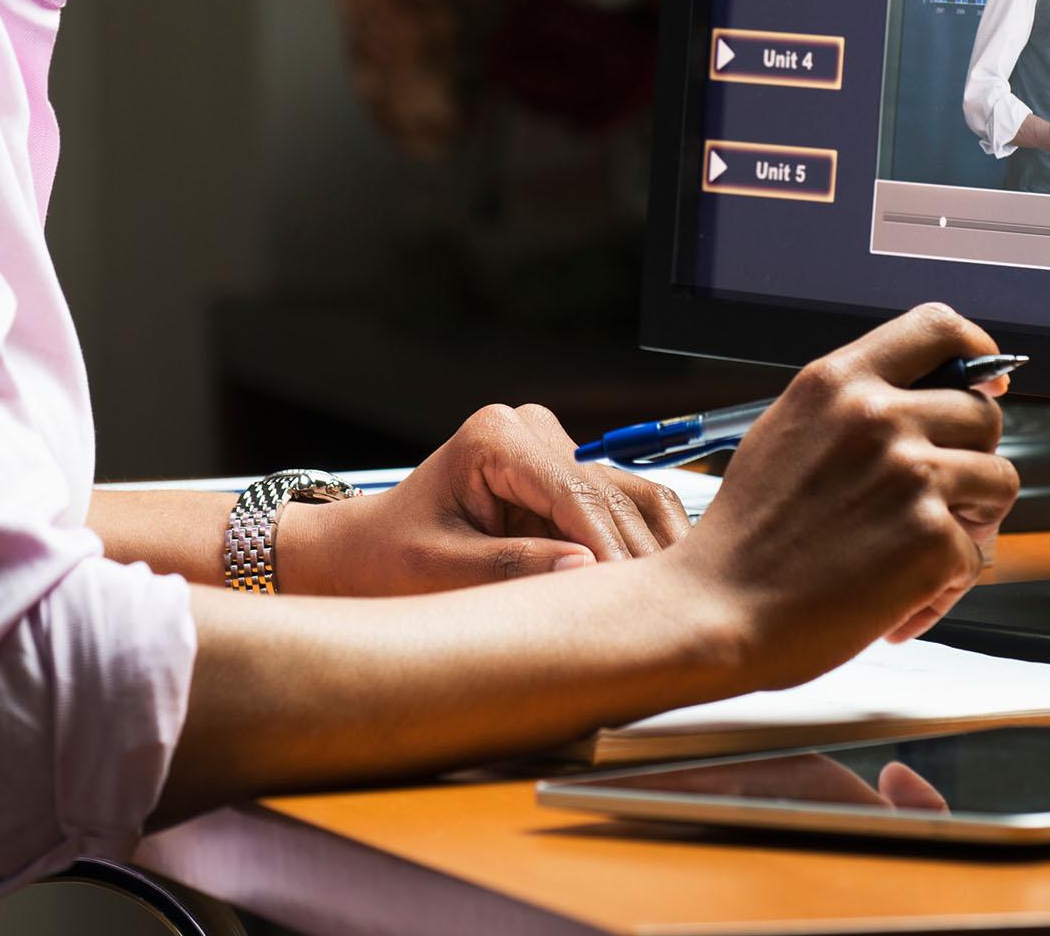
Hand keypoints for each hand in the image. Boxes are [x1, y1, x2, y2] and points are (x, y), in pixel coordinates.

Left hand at [283, 402, 691, 596]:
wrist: (373, 547)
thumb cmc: (394, 558)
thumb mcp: (442, 570)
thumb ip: (510, 567)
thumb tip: (587, 573)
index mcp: (495, 436)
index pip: (575, 492)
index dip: (610, 552)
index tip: (633, 608)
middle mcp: (532, 426)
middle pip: (611, 495)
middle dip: (637, 559)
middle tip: (670, 622)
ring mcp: (555, 446)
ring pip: (633, 497)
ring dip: (656, 552)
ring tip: (676, 613)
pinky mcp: (570, 473)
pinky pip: (626, 506)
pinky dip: (647, 547)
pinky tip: (662, 595)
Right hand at [675, 303, 1018, 689]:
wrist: (722, 608)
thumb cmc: (752, 532)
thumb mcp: (788, 430)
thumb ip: (854, 405)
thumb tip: (931, 397)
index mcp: (839, 381)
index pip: (939, 327)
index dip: (977, 353)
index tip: (986, 381)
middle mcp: (879, 416)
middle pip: (983, 414)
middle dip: (972, 457)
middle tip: (936, 501)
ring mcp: (910, 476)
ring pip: (999, 481)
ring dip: (973, 519)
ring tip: (919, 549)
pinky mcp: (931, 540)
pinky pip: (977, 554)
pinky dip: (945, 583)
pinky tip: (897, 595)